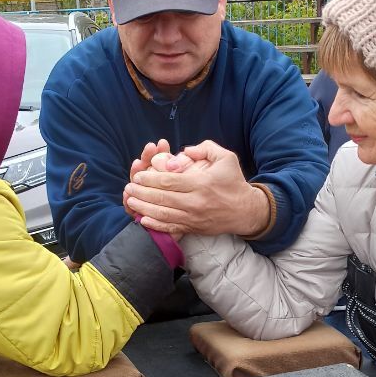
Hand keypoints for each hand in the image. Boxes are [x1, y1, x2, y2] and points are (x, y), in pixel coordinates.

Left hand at [123, 140, 269, 236]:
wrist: (246, 211)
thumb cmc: (234, 182)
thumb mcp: (226, 158)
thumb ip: (205, 148)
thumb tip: (184, 150)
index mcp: (201, 183)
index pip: (169, 181)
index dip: (150, 178)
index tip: (138, 175)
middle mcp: (195, 202)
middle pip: (162, 198)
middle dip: (142, 192)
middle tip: (129, 187)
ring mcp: (194, 217)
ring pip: (163, 214)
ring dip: (143, 208)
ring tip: (130, 201)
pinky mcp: (194, 228)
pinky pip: (171, 227)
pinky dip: (156, 225)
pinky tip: (143, 219)